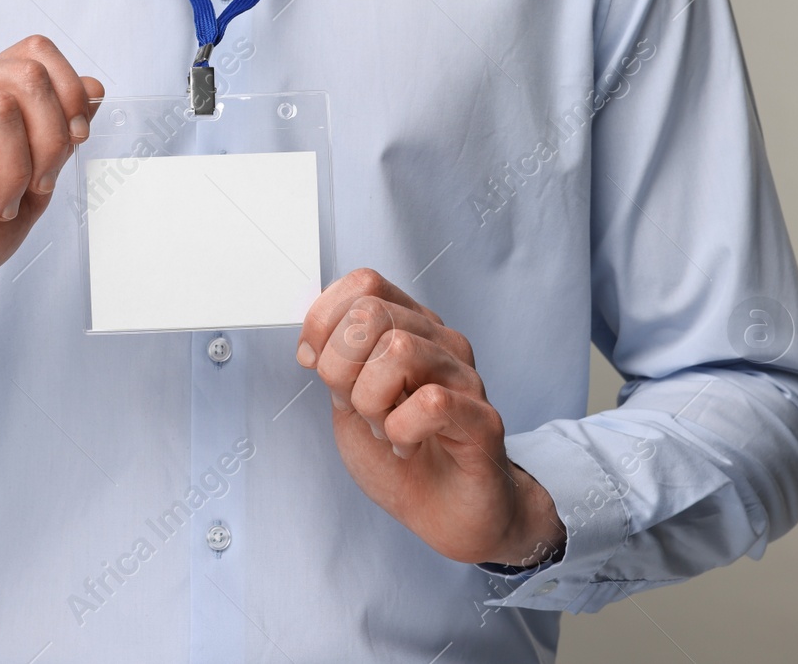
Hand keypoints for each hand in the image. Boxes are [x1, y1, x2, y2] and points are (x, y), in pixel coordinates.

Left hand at [296, 269, 564, 566]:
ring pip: (399, 350)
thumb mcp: (349, 402)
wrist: (447, 514)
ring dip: (371, 400)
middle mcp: (440, 342)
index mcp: (408, 327)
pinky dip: (401, 429)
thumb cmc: (400, 455)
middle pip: (372, 313)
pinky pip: (432, 402)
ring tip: (382, 427)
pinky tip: (405, 445)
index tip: (314, 363)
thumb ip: (335, 364)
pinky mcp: (483, 419)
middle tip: (356, 406)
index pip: (365, 283)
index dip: (324, 320)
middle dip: (341, 366)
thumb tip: (314, 342)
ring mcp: (465, 377)